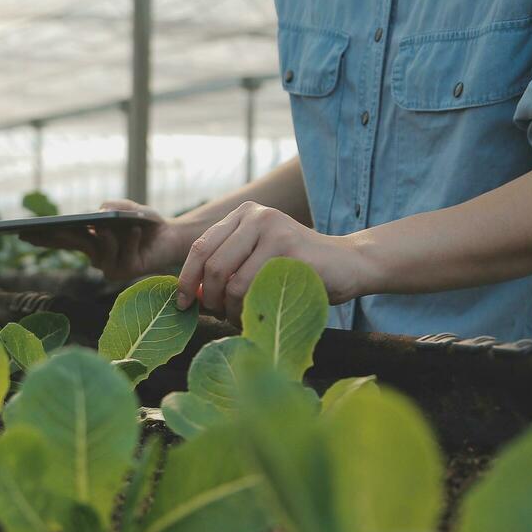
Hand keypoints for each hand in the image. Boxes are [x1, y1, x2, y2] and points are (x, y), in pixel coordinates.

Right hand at [20, 200, 190, 279]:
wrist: (170, 237)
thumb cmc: (144, 222)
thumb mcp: (126, 208)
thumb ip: (111, 206)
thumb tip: (98, 215)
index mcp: (90, 241)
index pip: (62, 239)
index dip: (43, 238)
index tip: (23, 233)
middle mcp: (95, 256)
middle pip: (74, 244)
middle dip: (63, 236)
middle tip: (53, 228)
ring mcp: (108, 266)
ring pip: (101, 248)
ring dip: (108, 236)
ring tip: (111, 226)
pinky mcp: (125, 272)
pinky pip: (122, 254)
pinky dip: (130, 240)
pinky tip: (137, 230)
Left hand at [176, 203, 370, 321]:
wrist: (348, 264)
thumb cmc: (296, 268)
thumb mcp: (255, 259)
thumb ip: (225, 268)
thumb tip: (189, 295)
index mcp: (243, 215)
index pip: (200, 247)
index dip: (186, 279)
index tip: (183, 303)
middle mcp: (257, 216)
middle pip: (211, 265)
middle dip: (209, 298)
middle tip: (216, 315)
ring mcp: (275, 231)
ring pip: (231, 281)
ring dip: (230, 309)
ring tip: (239, 317)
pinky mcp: (291, 251)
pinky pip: (254, 289)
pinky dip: (248, 310)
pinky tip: (255, 315)